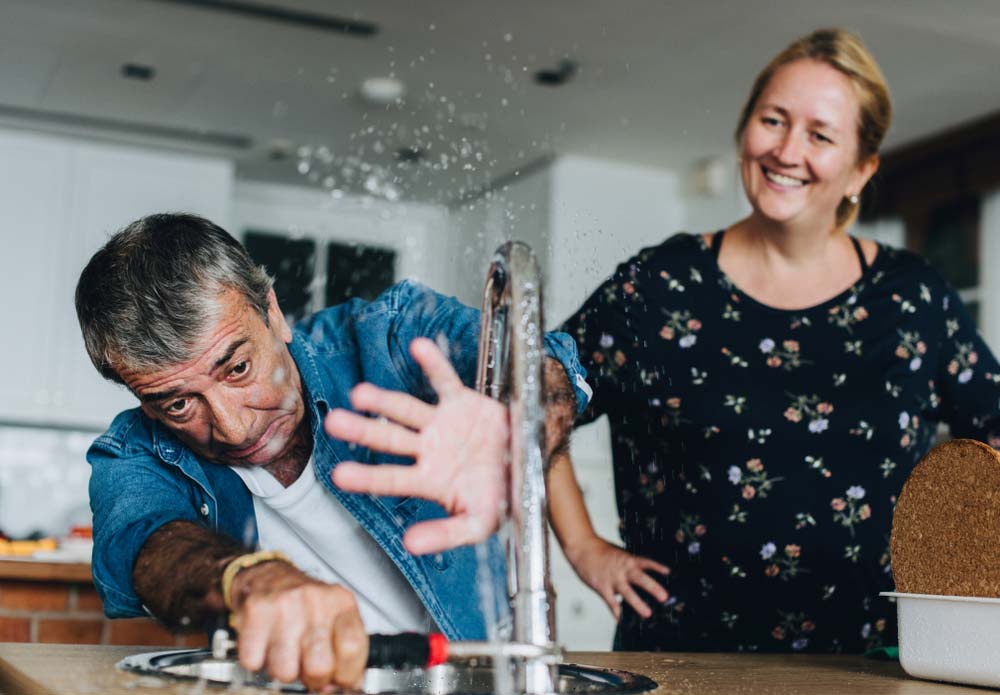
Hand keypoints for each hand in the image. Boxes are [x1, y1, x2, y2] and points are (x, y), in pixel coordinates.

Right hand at [229, 560, 367, 690]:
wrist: (268, 577)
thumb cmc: (305, 604)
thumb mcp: (336, 617)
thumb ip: (346, 650)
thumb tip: (346, 685)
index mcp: (341, 603)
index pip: (353, 647)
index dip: (346, 674)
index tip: (339, 679)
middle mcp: (315, 601)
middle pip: (319, 666)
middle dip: (314, 678)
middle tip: (308, 667)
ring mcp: (285, 605)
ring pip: (285, 671)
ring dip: (284, 670)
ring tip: (286, 652)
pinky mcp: (256, 611)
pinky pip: (254, 662)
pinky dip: (257, 661)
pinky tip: (266, 644)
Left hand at [325, 337, 508, 554]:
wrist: (530, 467)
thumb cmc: (501, 498)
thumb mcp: (478, 524)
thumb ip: (446, 534)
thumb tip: (410, 545)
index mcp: (429, 480)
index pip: (391, 479)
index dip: (366, 477)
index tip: (338, 475)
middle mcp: (428, 449)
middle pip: (389, 439)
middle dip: (363, 431)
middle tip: (335, 423)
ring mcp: (442, 424)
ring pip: (406, 409)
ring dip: (384, 401)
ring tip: (360, 393)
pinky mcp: (461, 402)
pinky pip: (445, 380)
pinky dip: (433, 364)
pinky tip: (418, 347)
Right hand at [564, 536, 669, 619]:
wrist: (582, 547)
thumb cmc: (601, 551)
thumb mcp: (619, 553)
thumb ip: (630, 564)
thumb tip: (643, 573)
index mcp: (628, 560)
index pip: (646, 563)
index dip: (657, 567)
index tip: (669, 572)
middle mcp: (622, 569)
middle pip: (640, 578)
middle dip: (653, 588)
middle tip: (663, 597)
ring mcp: (613, 579)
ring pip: (627, 593)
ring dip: (638, 604)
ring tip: (647, 613)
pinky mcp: (602, 587)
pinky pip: (611, 602)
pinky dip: (616, 612)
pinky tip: (621, 620)